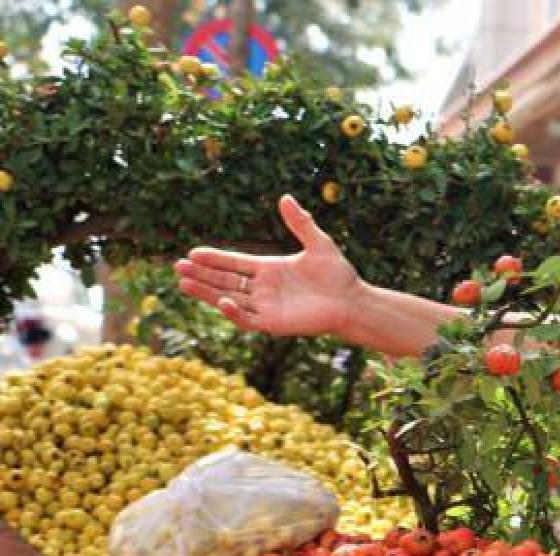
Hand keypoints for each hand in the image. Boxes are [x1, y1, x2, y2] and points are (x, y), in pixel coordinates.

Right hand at [174, 195, 361, 336]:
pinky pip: (247, 319)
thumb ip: (300, 223)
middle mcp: (262, 288)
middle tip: (178, 266)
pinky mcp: (273, 323)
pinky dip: (234, 312)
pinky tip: (223, 301)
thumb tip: (285, 198)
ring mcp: (266, 306)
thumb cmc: (337, 274)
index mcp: (269, 269)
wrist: (352, 301)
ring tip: (184, 282)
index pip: (234, 263)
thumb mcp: (318, 243)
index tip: (193, 252)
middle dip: (202, 274)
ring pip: (228, 299)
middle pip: (225, 281)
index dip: (214, 258)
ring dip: (207, 292)